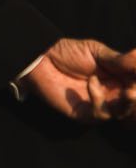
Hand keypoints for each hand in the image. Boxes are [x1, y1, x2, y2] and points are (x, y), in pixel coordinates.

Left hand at [21, 38, 135, 121]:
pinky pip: (102, 115)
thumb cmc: (69, 53)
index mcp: (123, 81)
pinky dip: (101, 99)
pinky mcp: (86, 115)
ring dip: (130, 104)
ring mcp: (102, 107)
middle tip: (135, 89)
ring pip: (126, 114)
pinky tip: (92, 82)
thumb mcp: (97, 52)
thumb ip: (120, 60)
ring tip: (129, 92)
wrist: (41, 58)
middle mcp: (116, 97)